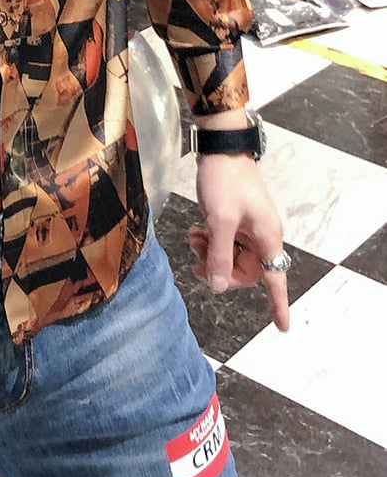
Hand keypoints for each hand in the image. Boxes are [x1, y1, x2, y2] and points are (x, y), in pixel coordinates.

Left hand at [189, 153, 289, 331]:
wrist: (220, 149)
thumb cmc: (225, 180)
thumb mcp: (220, 220)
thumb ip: (219, 254)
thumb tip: (217, 286)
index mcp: (267, 237)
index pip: (275, 279)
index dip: (278, 304)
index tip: (282, 327)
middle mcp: (262, 235)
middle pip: (245, 271)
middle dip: (221, 270)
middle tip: (197, 264)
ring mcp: (248, 227)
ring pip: (231, 256)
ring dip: (211, 254)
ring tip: (194, 240)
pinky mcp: (235, 219)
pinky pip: (225, 242)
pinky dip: (210, 241)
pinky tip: (195, 232)